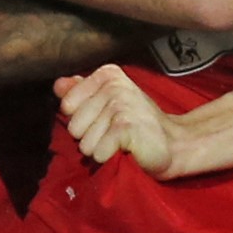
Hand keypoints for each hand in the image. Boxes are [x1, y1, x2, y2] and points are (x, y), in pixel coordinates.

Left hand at [57, 65, 181, 177]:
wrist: (174, 145)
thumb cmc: (138, 125)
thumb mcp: (109, 104)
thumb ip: (81, 92)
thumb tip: (58, 85)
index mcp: (107, 75)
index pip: (67, 105)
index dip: (82, 121)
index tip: (105, 120)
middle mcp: (114, 85)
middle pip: (74, 126)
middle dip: (91, 137)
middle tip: (114, 134)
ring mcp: (120, 105)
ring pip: (84, 142)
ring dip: (101, 149)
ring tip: (120, 143)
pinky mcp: (126, 127)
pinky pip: (97, 152)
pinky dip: (109, 158)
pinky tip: (127, 150)